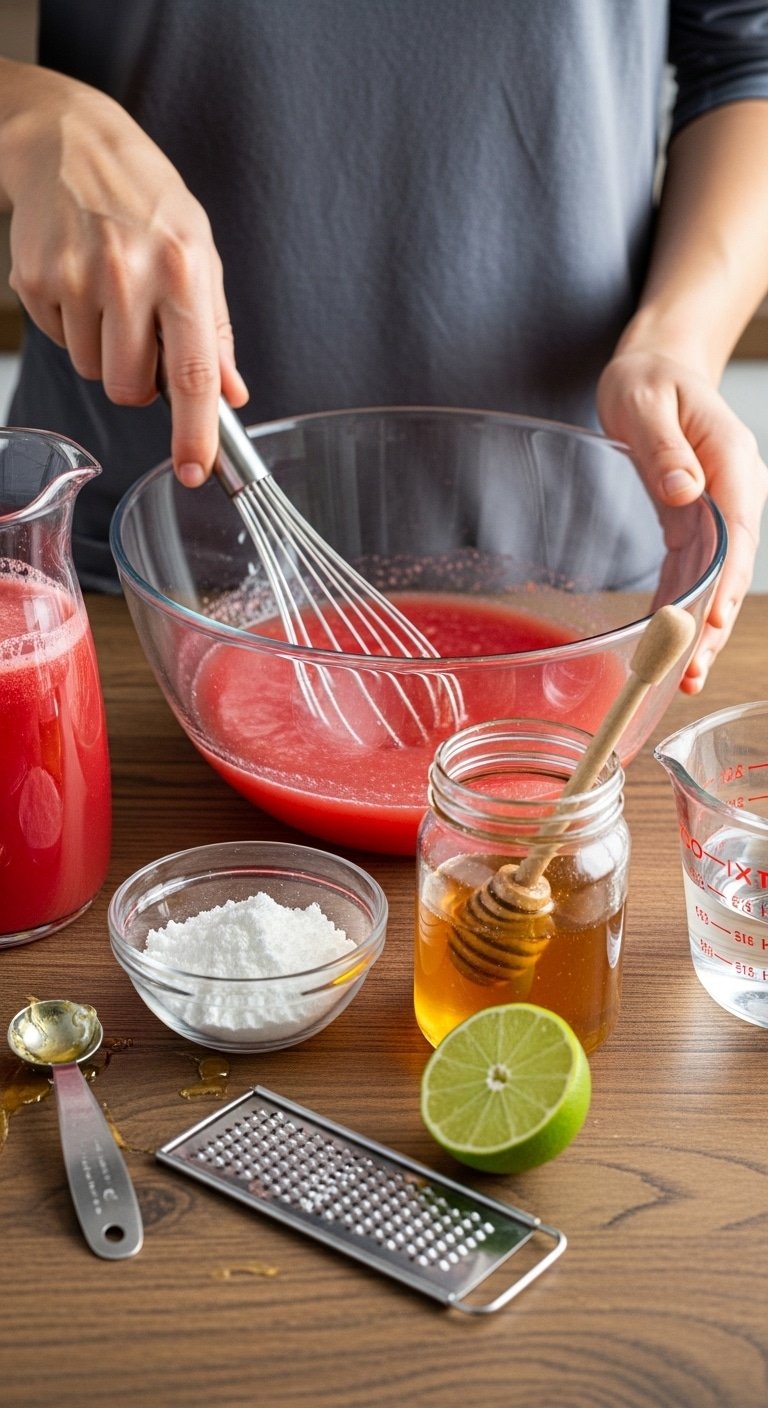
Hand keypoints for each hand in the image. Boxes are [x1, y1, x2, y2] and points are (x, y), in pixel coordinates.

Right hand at [1, 63, 247, 483]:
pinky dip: (73, 326)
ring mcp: (75, 278)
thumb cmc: (147, 203)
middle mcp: (128, 275)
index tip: (193, 471)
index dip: (195, 431)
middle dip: (139, 381)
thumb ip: (215, 331)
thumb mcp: (200, 254)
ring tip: (110, 296)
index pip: (193, 373)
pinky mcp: (35, 280)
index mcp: (183, 271)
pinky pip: (61, 343)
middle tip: (142, 333)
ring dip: (105, 351)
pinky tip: (80, 283)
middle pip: (131, 389)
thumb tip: (231, 394)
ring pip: (94, 372)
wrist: (72, 143)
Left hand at [597, 350, 767, 692]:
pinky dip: (681, 610)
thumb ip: (665, 448)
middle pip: (731, 568)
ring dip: (698, 630)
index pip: (737, 529)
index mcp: (731, 460)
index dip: (726, 580)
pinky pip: (692, 574)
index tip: (709, 621)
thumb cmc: (649, 378)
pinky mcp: (696, 524)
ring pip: (714, 580)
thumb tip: (685, 490)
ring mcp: (718, 512)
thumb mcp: (647, 401)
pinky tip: (668, 648)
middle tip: (689, 671)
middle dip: (712, 623)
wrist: (656, 367)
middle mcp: (733, 492)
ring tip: (682, 678)